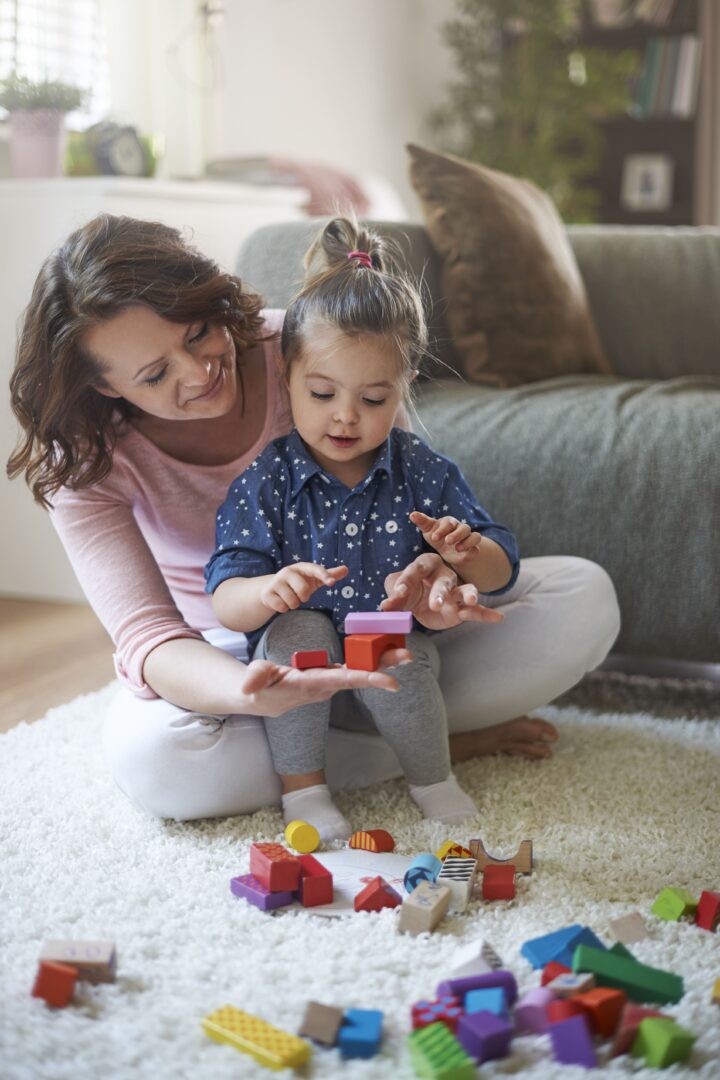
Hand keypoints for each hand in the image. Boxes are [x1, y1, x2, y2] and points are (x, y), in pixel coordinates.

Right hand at [240, 649, 411, 716]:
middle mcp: (327, 684)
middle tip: (408, 657)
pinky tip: (386, 648)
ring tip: (405, 651)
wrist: (263, 698)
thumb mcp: (254, 680)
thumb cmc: (260, 687)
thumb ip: (254, 679)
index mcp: (313, 683)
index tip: (391, 681)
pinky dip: (370, 658)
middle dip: (384, 667)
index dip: (367, 678)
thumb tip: (248, 687)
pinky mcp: (331, 675)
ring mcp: (330, 680)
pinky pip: (354, 666)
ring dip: (382, 661)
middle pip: (360, 674)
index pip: (344, 680)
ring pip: (360, 670)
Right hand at [260, 563, 347, 613]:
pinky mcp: (268, 593)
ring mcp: (276, 582)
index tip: (331, 582)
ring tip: (289, 598)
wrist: (272, 589)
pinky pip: (282, 607)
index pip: (314, 569)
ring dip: (294, 604)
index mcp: (301, 567)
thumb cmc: (298, 583)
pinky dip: (284, 608)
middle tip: (299, 594)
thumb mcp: (313, 579)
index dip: (324, 575)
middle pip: (303, 590)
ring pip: (293, 601)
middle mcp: (288, 571)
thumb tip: (346, 569)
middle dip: (304, 597)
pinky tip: (280, 602)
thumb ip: (330, 575)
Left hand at [381, 552, 504, 630]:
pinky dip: (486, 614)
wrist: (417, 604)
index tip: (398, 592)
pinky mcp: (461, 608)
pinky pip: (475, 611)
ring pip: (463, 591)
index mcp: (424, 564)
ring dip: (468, 595)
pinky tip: (498, 618)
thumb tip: (385, 608)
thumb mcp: (395, 593)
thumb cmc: (407, 592)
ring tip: (472, 599)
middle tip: (435, 604)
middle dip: (440, 593)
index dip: (407, 580)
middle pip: (443, 581)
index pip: (416, 569)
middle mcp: (443, 575)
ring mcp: (454, 591)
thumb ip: (392, 598)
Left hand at [410, 510, 482, 567]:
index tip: (434, 537)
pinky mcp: (473, 549)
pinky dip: (472, 552)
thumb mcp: (428, 530)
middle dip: (456, 534)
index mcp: (450, 523)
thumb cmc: (436, 535)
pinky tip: (464, 556)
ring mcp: (469, 539)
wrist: (446, 549)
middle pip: (464, 528)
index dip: (442, 530)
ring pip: (475, 536)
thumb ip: (422, 522)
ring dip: (468, 542)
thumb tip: (412, 514)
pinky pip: (476, 549)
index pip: (448, 523)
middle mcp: (461, 529)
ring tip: (458, 548)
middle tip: (447, 541)